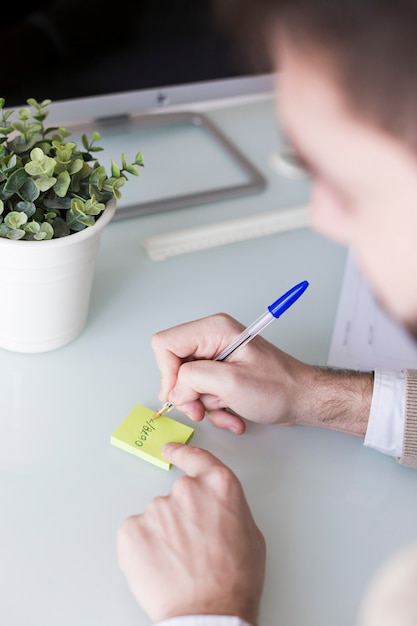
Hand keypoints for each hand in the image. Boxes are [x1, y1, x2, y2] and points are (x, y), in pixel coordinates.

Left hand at [117, 443, 265, 623]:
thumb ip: (228, 507)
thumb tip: (215, 507)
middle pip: (178, 494)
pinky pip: (136, 533)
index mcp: (219, 486)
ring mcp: (156, 508)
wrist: (209, 615)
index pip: (197, 458)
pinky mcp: (132, 529)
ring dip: (163, 534)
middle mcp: (186, 489)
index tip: (171, 450)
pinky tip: (160, 567)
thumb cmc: (235, 581)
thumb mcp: (250, 534)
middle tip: (192, 548)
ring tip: (178, 564)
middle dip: (181, 517)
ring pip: (156, 517)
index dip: (182, 453)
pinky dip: (144, 548)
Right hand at [151, 314, 372, 435]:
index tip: (182, 395)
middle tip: (201, 409)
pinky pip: (201, 391)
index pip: (165, 344)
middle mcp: (212, 338)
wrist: (303, 399)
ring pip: (186, 383)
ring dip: (203, 404)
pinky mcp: (220, 371)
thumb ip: (194, 380)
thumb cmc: (279, 387)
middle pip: (173, 365)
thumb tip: (174, 388)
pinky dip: (213, 407)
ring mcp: (215, 355)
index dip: (167, 373)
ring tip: (227, 410)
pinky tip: (232, 414)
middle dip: (187, 393)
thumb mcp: (232, 383)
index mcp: (213, 329)